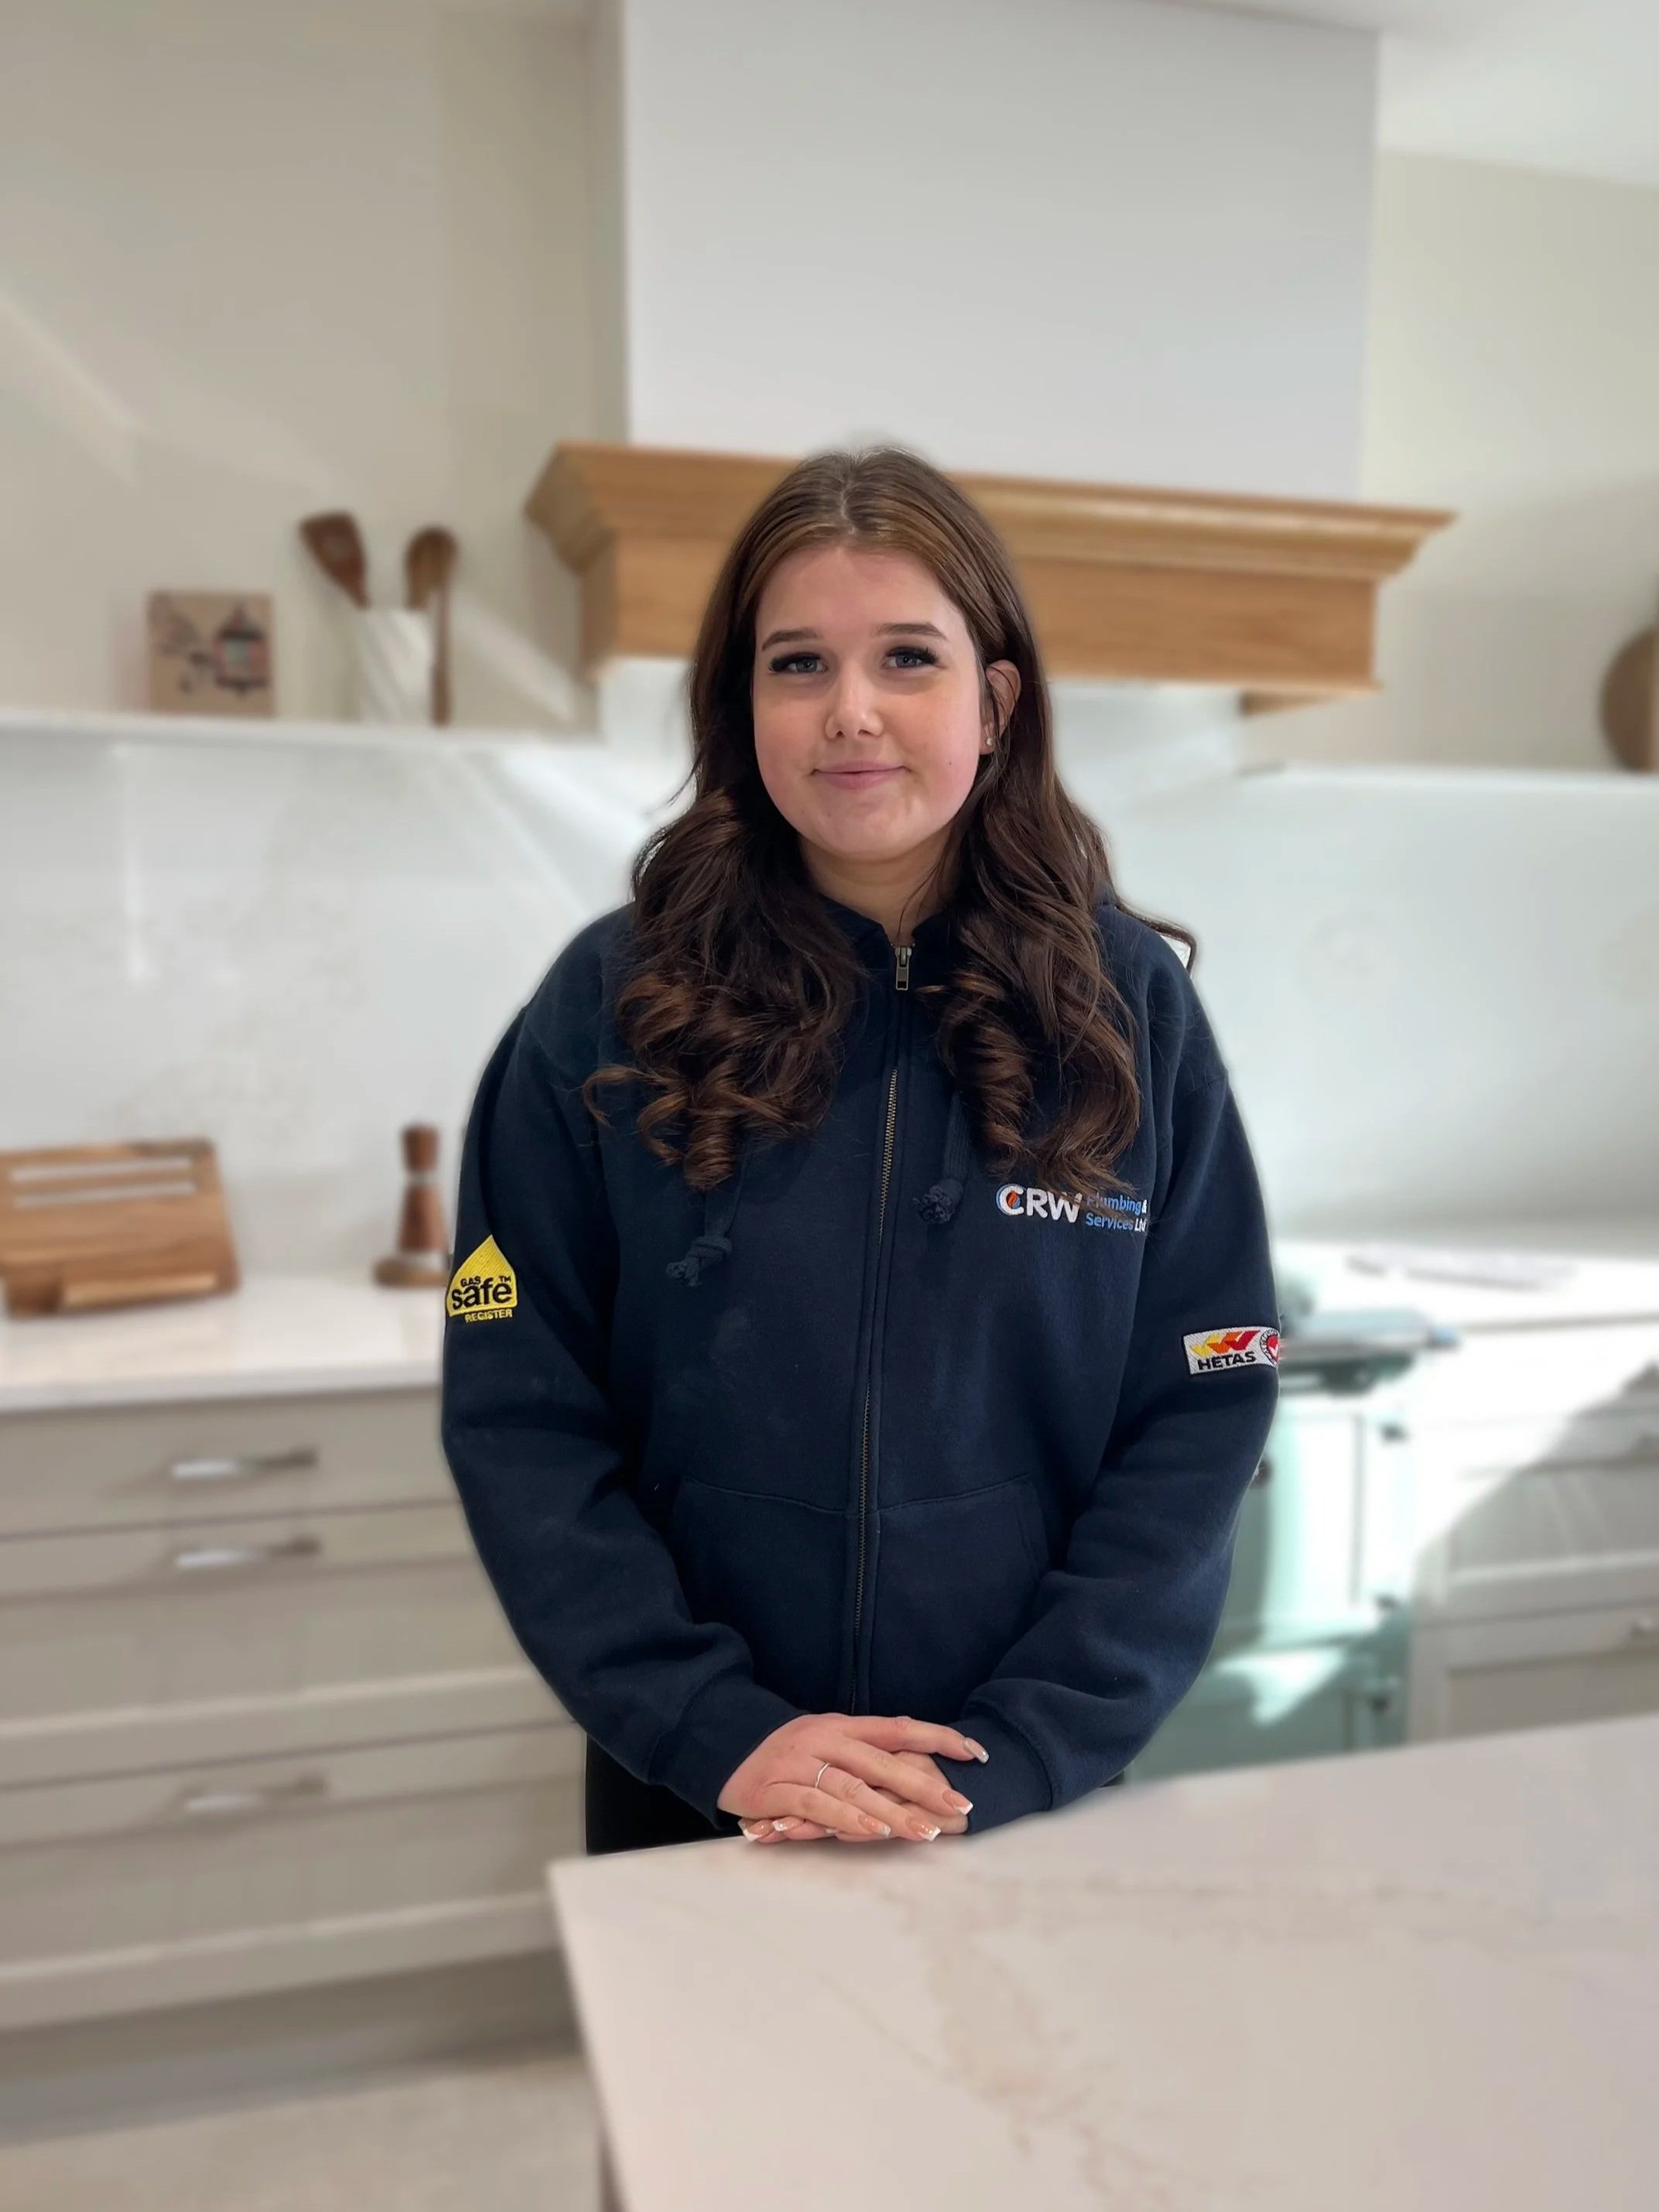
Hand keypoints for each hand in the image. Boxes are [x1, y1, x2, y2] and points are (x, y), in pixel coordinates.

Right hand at [718, 1712, 983, 1844]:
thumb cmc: (788, 1751)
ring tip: (924, 1830)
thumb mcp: (828, 1740)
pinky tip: (870, 1831)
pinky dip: (845, 1817)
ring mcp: (801, 1763)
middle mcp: (825, 1739)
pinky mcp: (778, 1789)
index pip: (898, 1727)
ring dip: (890, 1810)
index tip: (975, 1752)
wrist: (725, 1745)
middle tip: (959, 1806)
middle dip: (924, 1785)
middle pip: (882, 1761)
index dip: (938, 1737)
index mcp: (843, 1725)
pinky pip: (817, 1803)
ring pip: (853, 1786)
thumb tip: (920, 1765)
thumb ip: (866, 1752)